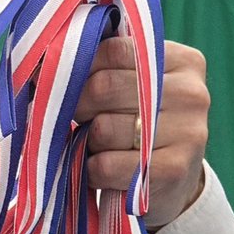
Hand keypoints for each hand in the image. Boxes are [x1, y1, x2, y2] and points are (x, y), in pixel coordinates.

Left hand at [75, 37, 209, 229]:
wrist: (174, 183)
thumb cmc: (142, 124)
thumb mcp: (135, 86)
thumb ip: (105, 67)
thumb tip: (42, 65)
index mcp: (183, 61)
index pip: (113, 50)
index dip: (82, 70)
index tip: (75, 86)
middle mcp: (191, 93)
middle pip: (104, 87)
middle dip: (80, 107)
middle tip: (82, 120)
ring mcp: (188, 133)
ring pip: (102, 129)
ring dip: (88, 143)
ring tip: (102, 148)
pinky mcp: (173, 171)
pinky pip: (106, 165)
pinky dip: (93, 171)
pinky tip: (105, 171)